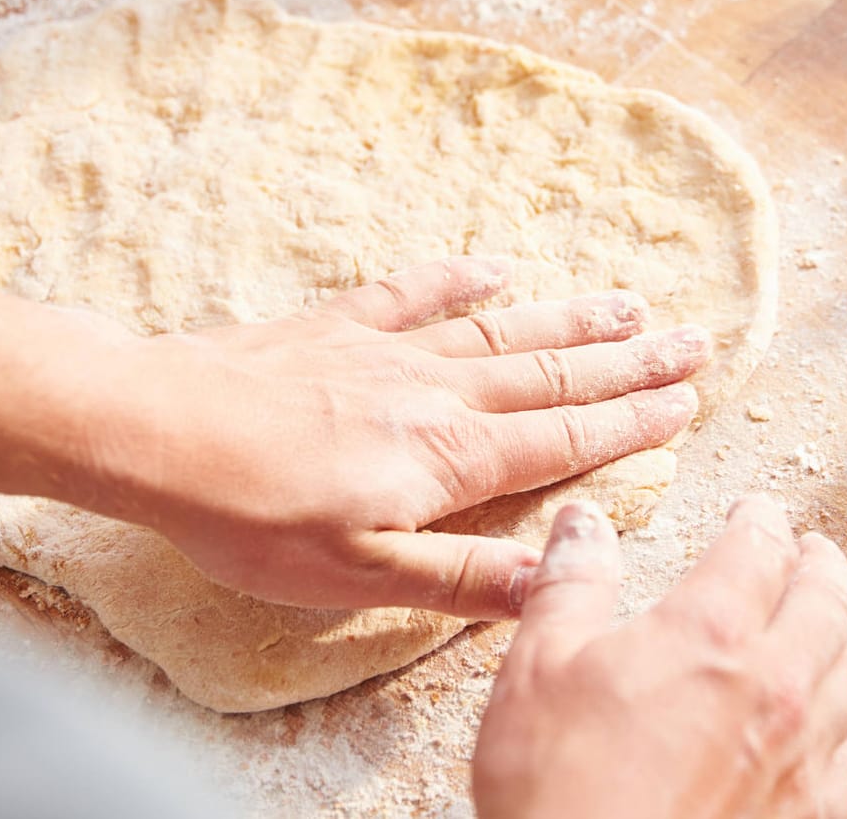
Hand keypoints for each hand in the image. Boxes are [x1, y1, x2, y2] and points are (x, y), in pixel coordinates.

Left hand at [100, 256, 709, 616]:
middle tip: (693, 340)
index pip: (562, 439)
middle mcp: (435, 391)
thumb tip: (550, 580)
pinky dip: (460, 278)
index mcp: (449, 455)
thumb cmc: (248, 516)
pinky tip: (495, 267)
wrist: (153, 429)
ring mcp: (388, 350)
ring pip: (503, 330)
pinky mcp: (337, 326)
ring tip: (629, 302)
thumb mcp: (355, 575)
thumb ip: (459, 574)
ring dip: (572, 317)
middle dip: (629, 361)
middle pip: (553, 373)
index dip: (629, 423)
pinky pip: (414, 293)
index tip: (685, 403)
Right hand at [473, 496, 846, 818]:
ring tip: (845, 610)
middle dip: (822, 563)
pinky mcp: (809, 815)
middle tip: (812, 550)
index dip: (760, 518)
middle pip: (828, 599)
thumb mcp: (537, 668)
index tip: (754, 512)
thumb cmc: (556, 791)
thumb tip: (583, 524)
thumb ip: (571, 585)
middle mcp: (774, 686)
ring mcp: (801, 755)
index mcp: (709, 633)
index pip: (759, 547)